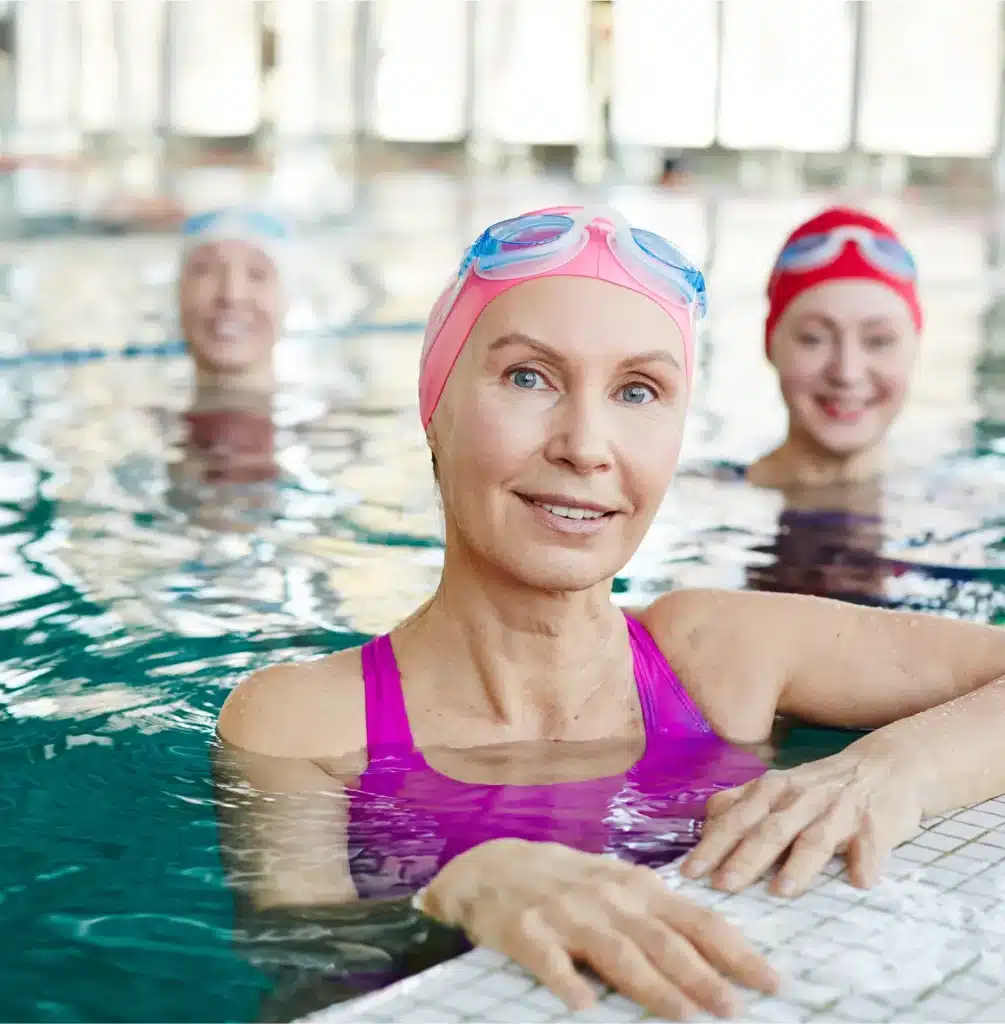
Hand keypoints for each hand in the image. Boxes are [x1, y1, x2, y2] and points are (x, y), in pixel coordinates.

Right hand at [420, 838, 778, 1019]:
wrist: (493, 867)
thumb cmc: (568, 881)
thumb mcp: (618, 887)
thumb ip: (659, 915)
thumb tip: (717, 949)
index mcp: (637, 887)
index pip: (697, 920)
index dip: (736, 951)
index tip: (772, 981)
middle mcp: (607, 898)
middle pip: (662, 941)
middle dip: (702, 976)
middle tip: (735, 1009)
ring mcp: (566, 913)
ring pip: (616, 953)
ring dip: (651, 985)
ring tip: (683, 1014)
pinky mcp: (525, 931)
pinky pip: (548, 960)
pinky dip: (566, 980)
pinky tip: (584, 1006)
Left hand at [681, 744, 923, 896]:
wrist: (886, 766)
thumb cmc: (820, 787)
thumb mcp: (776, 787)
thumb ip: (741, 804)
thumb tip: (705, 825)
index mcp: (771, 791)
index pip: (734, 820)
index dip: (711, 845)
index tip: (688, 871)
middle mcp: (800, 798)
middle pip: (768, 830)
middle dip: (744, 858)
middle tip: (723, 885)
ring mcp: (838, 810)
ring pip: (814, 838)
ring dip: (799, 864)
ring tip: (782, 891)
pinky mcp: (875, 823)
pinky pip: (870, 843)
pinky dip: (865, 861)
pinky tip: (860, 881)